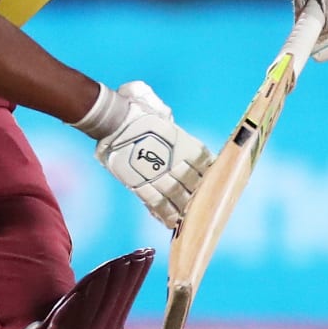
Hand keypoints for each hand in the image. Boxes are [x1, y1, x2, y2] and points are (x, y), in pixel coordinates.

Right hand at [72, 81, 213, 228]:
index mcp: (180, 140)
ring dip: (187, 209)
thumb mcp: (152, 104)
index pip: (203, 159)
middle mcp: (172, 159)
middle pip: (194, 182)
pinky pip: (154, 203)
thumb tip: (166, 116)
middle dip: (203, 194)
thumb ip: (162, 112)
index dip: (211, 169)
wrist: (109, 117)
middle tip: (210, 206)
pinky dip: (163, 214)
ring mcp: (156, 173)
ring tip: (194, 221)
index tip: (218, 178)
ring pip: (177, 196)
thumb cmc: (130, 106)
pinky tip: (171, 224)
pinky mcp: (139, 183)